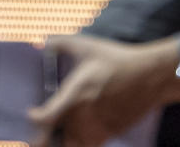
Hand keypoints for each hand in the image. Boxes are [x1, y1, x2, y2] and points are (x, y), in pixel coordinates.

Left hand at [27, 34, 179, 146]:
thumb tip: (43, 44)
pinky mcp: (108, 133)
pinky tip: (75, 137)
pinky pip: (87, 146)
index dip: (34, 118)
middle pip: (53, 139)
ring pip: (70, 145)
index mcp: (76, 92)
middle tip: (37, 135)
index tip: (31, 113)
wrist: (149, 76)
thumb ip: (63, 43)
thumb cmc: (117, 60)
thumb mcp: (89, 46)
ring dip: (61, 142)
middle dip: (43, 138)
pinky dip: (79, 143)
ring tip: (54, 136)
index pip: (47, 116)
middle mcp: (83, 114)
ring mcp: (96, 127)